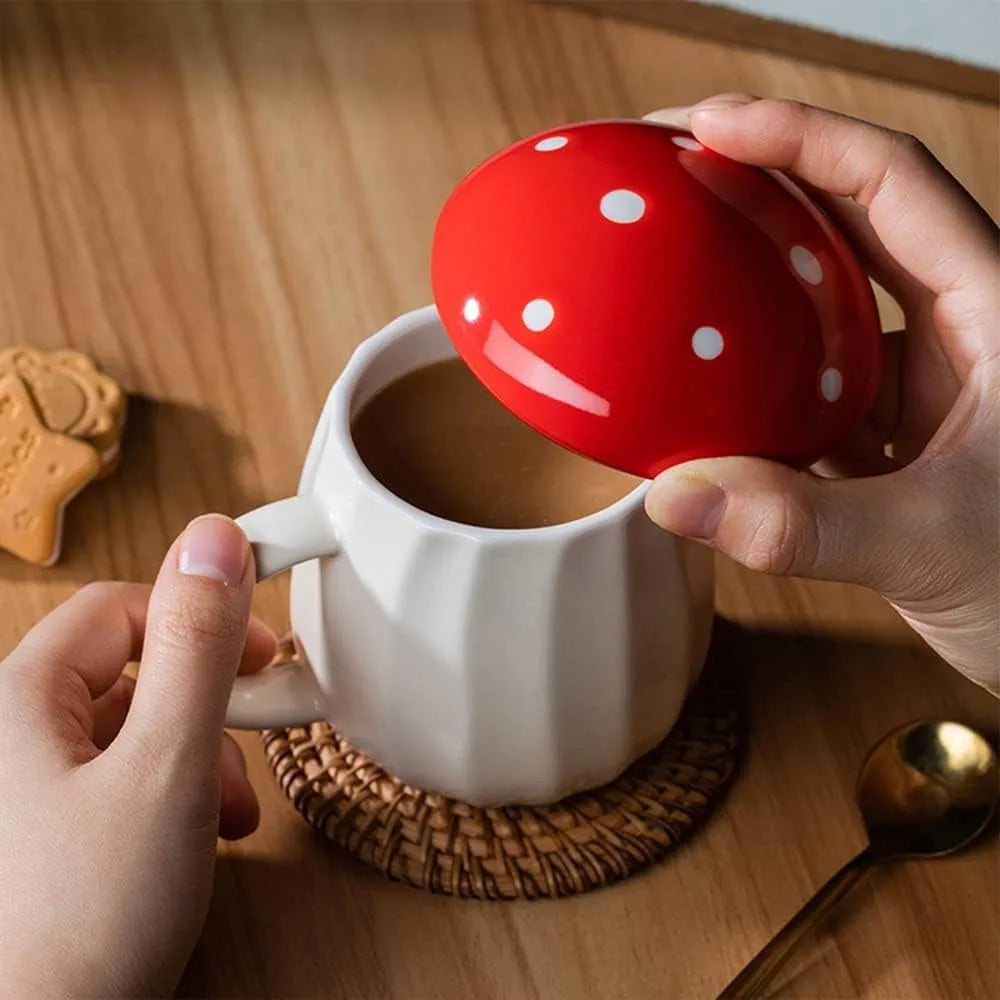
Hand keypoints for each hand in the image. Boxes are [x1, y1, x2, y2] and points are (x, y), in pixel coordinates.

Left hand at [0, 515, 275, 996]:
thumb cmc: (84, 922)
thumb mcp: (166, 766)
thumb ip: (195, 648)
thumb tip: (214, 540)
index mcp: (20, 699)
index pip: (119, 607)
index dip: (197, 617)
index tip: (261, 651)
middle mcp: (11, 737)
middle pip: (126, 671)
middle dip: (203, 703)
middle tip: (250, 735)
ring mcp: (24, 792)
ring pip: (128, 732)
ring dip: (195, 756)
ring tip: (227, 811)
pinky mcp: (44, 839)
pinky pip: (116, 783)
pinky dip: (169, 796)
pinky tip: (197, 838)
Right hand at [644, 96, 998, 692]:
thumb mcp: (935, 546)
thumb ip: (803, 524)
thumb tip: (678, 496)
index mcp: (997, 313)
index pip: (893, 183)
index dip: (799, 137)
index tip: (708, 126)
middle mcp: (958, 332)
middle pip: (848, 220)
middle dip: (758, 181)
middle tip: (669, 168)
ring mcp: (922, 385)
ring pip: (824, 303)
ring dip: (749, 279)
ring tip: (671, 260)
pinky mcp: (891, 436)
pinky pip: (808, 383)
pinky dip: (750, 381)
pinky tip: (699, 390)